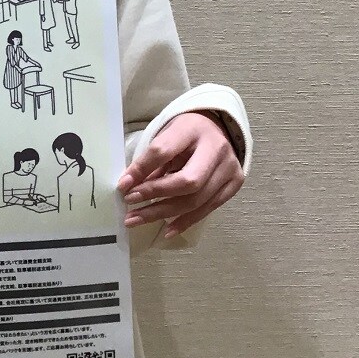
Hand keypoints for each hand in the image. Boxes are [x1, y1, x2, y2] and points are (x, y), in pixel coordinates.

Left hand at [117, 112, 243, 237]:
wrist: (218, 128)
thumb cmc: (186, 133)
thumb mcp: (166, 136)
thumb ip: (151, 160)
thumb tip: (129, 187)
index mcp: (192, 129)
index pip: (163, 151)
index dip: (142, 170)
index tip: (124, 187)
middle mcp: (216, 149)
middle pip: (188, 182)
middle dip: (156, 196)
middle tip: (131, 207)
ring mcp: (229, 168)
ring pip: (197, 200)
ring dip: (164, 213)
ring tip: (138, 219)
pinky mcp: (235, 184)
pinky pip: (208, 209)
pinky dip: (185, 221)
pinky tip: (166, 230)